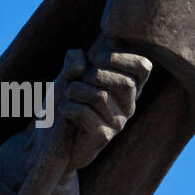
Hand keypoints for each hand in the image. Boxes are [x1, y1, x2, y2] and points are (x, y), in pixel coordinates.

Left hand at [56, 42, 151, 171]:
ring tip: (67, 95)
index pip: (143, 67)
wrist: (51, 137)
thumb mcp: (70, 72)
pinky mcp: (102, 137)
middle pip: (125, 84)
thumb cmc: (66, 100)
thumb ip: (76, 60)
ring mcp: (117, 123)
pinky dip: (68, 106)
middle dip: (94, 74)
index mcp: (128, 87)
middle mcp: (128, 106)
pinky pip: (85, 112)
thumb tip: (82, 65)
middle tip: (76, 81)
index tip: (94, 59)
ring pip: (100, 97)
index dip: (118, 57)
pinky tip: (64, 110)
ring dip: (75, 90)